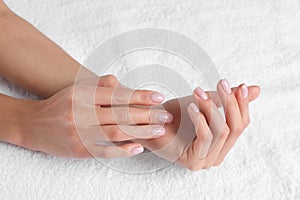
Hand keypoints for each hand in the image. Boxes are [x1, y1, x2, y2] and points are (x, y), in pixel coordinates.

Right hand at [20, 75, 172, 157]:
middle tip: (166, 115)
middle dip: (146, 115)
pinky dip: (122, 151)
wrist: (32, 125)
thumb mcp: (75, 89)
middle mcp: (81, 113)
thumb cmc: (59, 105)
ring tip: (159, 130)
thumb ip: (98, 86)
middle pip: (120, 114)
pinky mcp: (78, 150)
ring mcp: (79, 133)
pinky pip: (104, 151)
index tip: (157, 98)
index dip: (139, 96)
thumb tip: (119, 82)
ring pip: (116, 132)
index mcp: (82, 95)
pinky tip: (138, 148)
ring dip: (140, 132)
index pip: (117, 95)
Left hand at [134, 80, 259, 170]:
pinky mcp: (193, 162)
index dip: (243, 104)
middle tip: (221, 84)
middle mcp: (218, 155)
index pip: (242, 124)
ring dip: (211, 107)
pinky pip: (206, 137)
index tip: (240, 86)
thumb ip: (227, 98)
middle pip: (236, 128)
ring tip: (199, 92)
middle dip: (230, 103)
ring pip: (221, 130)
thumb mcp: (205, 103)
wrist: (150, 123)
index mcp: (223, 143)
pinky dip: (200, 119)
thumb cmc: (175, 116)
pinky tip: (192, 107)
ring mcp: (206, 161)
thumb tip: (255, 89)